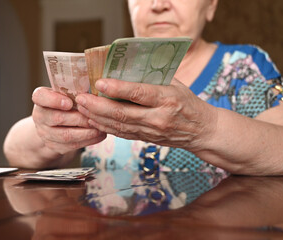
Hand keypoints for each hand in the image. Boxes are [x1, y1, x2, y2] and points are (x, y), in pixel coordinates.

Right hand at [32, 87, 106, 154]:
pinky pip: (72, 145)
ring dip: (86, 132)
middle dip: (79, 118)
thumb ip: (74, 91)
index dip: (54, 100)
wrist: (54, 123)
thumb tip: (94, 94)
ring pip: (66, 135)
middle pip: (57, 118)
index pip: (41, 96)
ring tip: (100, 128)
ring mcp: (45, 133)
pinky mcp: (54, 146)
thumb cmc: (64, 102)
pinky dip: (88, 140)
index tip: (69, 103)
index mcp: (40, 98)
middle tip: (95, 116)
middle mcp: (39, 116)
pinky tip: (100, 135)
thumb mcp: (65, 92)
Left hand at [74, 78, 217, 150]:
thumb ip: (152, 76)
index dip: (118, 89)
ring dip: (97, 117)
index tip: (99, 82)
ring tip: (81, 109)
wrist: (201, 129)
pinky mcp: (146, 139)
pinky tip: (92, 121)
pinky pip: (122, 134)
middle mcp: (158, 117)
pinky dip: (105, 127)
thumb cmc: (187, 101)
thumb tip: (125, 65)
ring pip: (119, 126)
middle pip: (123, 113)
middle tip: (80, 98)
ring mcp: (151, 131)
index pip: (139, 93)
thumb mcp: (175, 83)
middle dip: (98, 106)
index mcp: (167, 99)